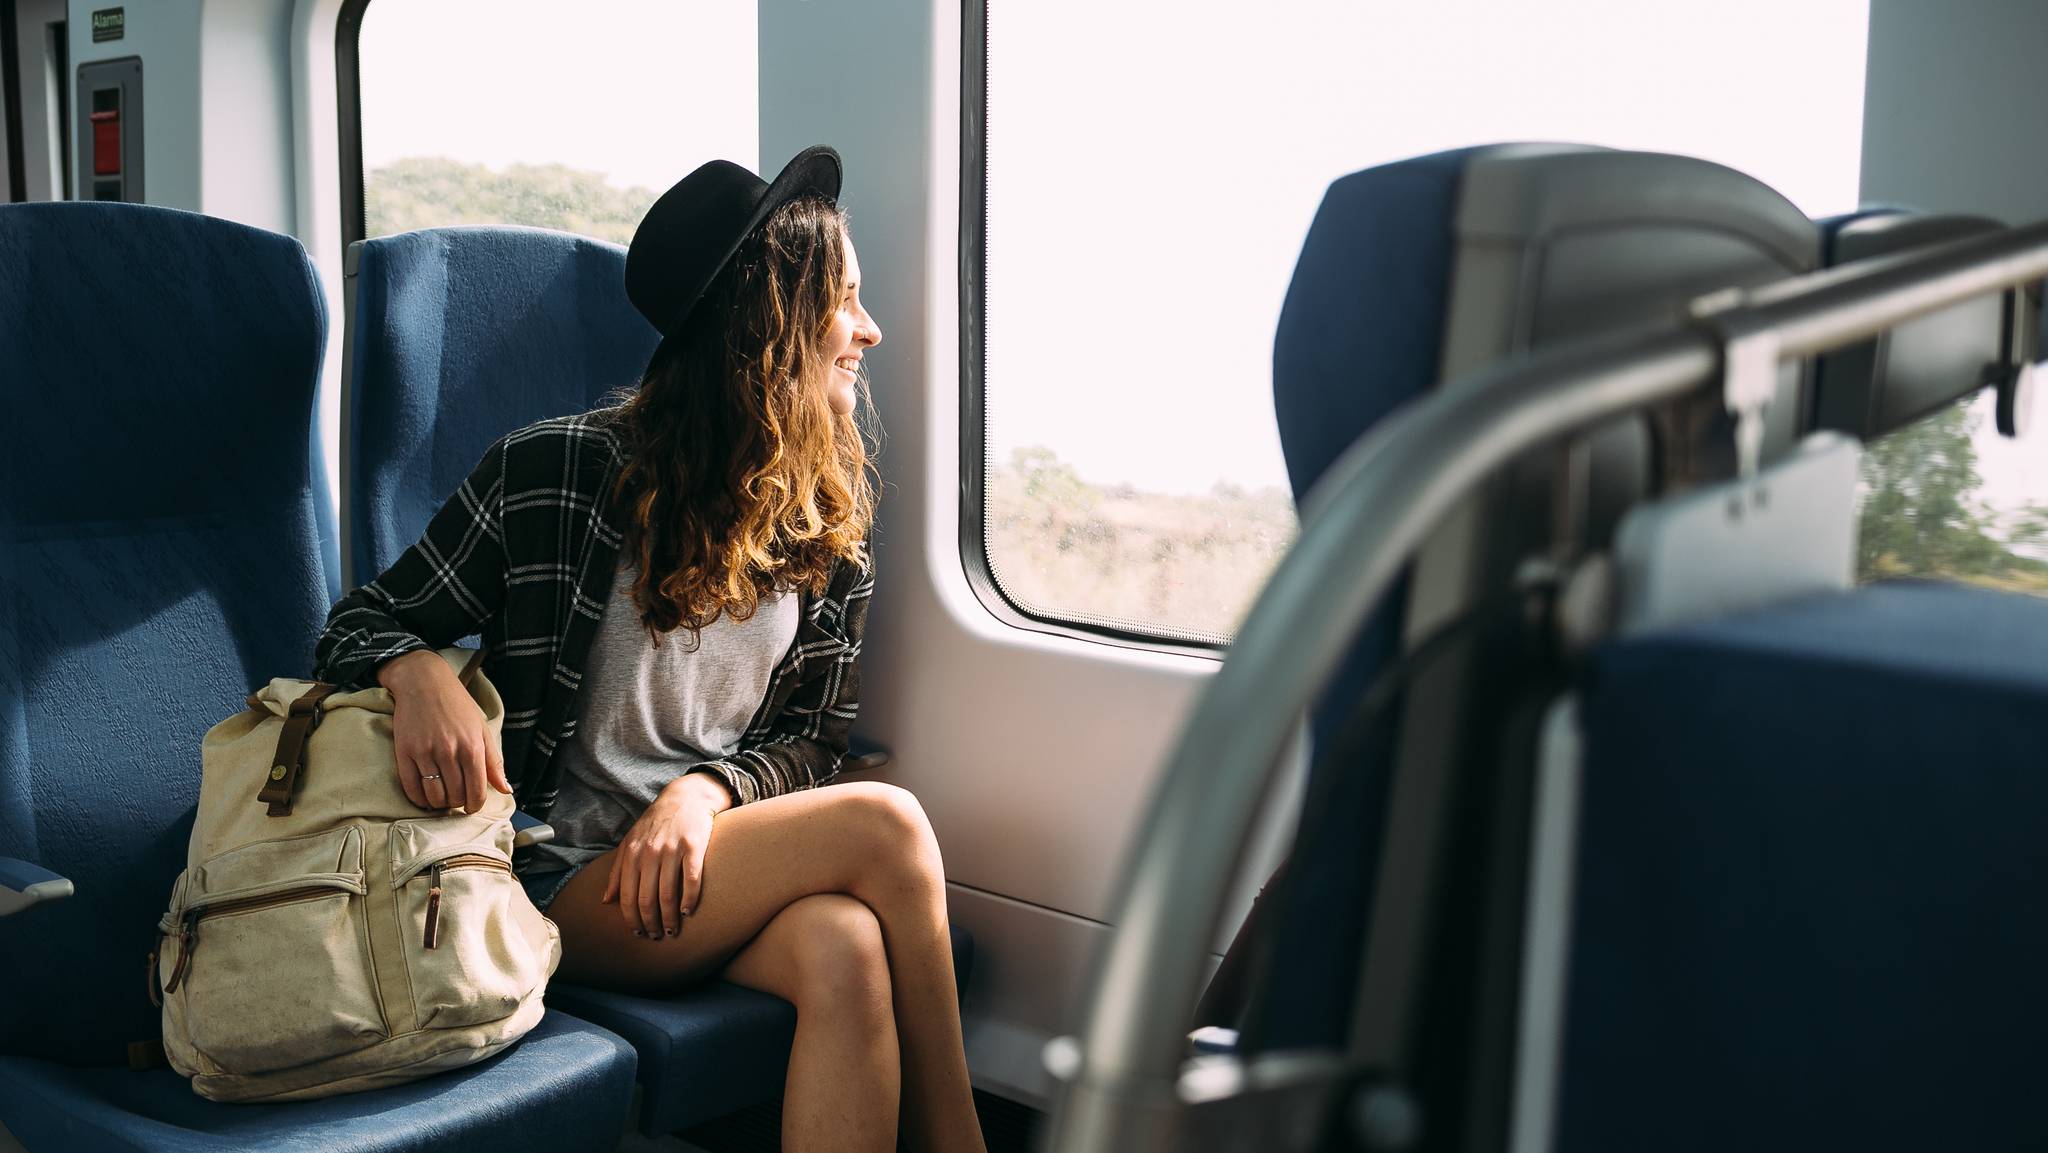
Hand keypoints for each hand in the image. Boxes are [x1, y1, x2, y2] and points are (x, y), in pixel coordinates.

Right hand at [380, 650, 510, 813]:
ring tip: (442, 797)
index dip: (475, 805)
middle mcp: (450, 751)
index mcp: (472, 747)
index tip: (472, 806)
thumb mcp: (482, 730)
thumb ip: (494, 763)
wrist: (424, 682)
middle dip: (458, 803)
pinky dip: (419, 799)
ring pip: (434, 796)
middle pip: (455, 796)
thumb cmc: (457, 706)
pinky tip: (424, 796)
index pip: (477, 791)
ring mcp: (425, 752)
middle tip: (456, 799)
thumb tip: (506, 790)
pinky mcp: (404, 752)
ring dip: (439, 803)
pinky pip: (411, 788)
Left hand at [602, 771, 732, 938]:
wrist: (685, 798)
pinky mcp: (694, 847)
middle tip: (657, 936)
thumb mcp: (630, 843)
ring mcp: (672, 850)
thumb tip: (606, 900)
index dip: (632, 919)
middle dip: (651, 923)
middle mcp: (649, 853)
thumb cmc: (655, 824)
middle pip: (647, 899)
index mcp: (631, 854)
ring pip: (668, 894)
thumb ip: (618, 872)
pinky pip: (692, 880)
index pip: (628, 896)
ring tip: (672, 930)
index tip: (638, 933)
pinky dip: (690, 900)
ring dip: (670, 918)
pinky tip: (689, 911)